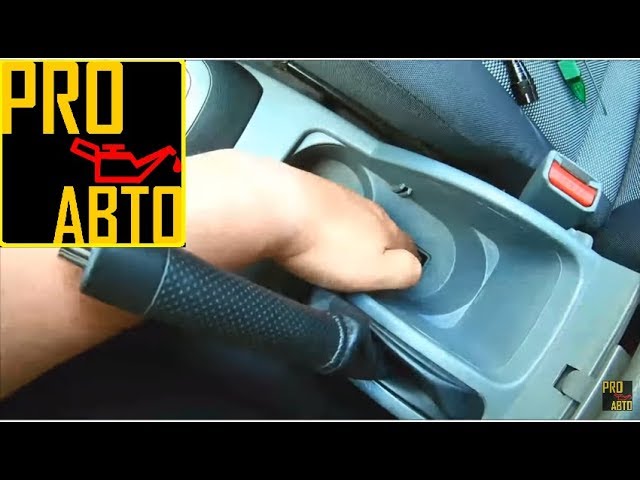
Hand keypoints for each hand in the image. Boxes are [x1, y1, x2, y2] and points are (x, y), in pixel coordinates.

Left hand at [188, 149, 421, 291]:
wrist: (275, 207)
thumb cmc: (326, 246)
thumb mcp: (374, 270)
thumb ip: (402, 271)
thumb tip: (415, 269)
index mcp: (386, 227)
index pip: (408, 246)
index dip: (406, 262)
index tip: (398, 276)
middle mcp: (366, 207)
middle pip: (382, 228)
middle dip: (380, 246)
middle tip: (369, 266)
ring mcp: (337, 195)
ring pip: (356, 217)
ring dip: (354, 233)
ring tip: (343, 250)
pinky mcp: (308, 191)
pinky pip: (328, 211)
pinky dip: (328, 223)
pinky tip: (317, 230)